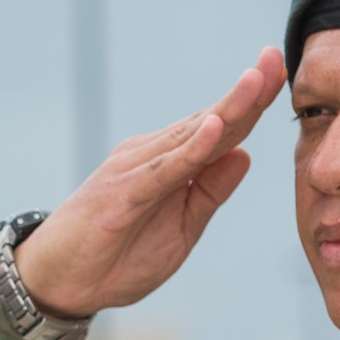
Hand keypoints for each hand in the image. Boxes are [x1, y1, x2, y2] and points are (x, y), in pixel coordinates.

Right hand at [14, 46, 285, 318]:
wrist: (59, 282)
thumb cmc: (116, 258)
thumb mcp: (181, 230)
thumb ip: (209, 192)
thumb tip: (243, 154)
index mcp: (170, 165)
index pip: (219, 131)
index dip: (251, 104)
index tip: (279, 72)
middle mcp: (151, 156)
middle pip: (209, 122)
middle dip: (246, 92)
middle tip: (275, 57)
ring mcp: (135, 171)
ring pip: (189, 137)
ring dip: (226, 109)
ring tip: (256, 80)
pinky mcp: (122, 194)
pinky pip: (163, 171)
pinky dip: (190, 150)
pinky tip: (215, 130)